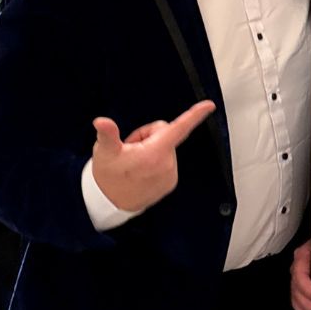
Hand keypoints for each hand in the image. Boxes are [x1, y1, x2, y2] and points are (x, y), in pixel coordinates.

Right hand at [91, 101, 215, 213]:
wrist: (110, 204)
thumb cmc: (108, 176)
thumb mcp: (105, 152)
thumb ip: (107, 134)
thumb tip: (101, 121)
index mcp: (155, 153)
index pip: (179, 128)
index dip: (195, 114)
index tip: (209, 105)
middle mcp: (167, 164)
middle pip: (164, 133)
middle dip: (147, 136)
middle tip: (129, 148)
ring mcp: (170, 175)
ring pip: (165, 147)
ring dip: (151, 149)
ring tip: (133, 161)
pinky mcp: (170, 183)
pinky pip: (166, 162)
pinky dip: (155, 162)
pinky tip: (140, 170)